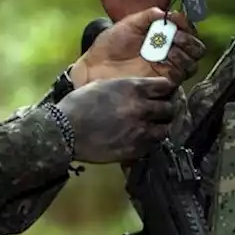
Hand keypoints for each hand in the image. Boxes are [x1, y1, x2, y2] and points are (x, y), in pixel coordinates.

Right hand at [57, 76, 177, 162]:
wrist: (65, 130)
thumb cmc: (79, 103)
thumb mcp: (103, 85)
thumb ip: (125, 88)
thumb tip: (137, 90)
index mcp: (134, 89)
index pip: (165, 86)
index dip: (165, 89)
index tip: (163, 92)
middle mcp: (142, 108)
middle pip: (168, 109)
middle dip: (165, 109)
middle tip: (159, 112)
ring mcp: (140, 131)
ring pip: (165, 130)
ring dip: (160, 127)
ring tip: (153, 128)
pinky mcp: (135, 149)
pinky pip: (151, 146)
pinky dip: (149, 143)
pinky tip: (141, 140)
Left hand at [72, 8, 204, 86]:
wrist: (95, 66)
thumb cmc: (110, 44)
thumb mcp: (129, 23)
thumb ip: (148, 16)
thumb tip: (166, 13)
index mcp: (162, 36)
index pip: (186, 30)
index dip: (186, 23)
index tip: (176, 18)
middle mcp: (168, 52)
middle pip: (196, 49)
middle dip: (190, 39)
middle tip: (176, 34)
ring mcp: (165, 69)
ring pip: (191, 63)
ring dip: (186, 51)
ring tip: (171, 46)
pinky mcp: (160, 84)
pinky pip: (179, 76)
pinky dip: (178, 66)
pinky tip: (166, 58)